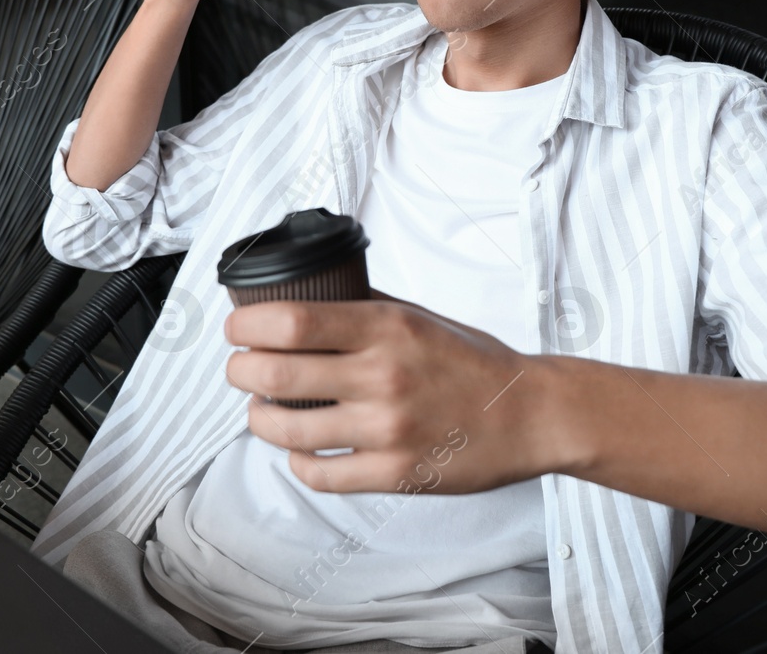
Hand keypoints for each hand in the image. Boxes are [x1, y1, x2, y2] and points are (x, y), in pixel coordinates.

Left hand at [223, 288, 558, 494]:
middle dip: (240, 371)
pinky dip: (297, 461)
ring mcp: (388, 428)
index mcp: (387, 328)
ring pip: (287, 429)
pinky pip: (320, 473)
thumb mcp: (420, 315)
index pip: (291, 322)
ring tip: (259, 411)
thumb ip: (366, 306)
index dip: (247, 326)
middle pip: (275, 374)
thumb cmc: (475, 362)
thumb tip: (309, 293)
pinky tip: (299, 449)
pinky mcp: (395, 473)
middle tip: (239, 369)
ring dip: (258, 419)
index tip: (236, 329)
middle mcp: (383, 376)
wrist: (530, 413)